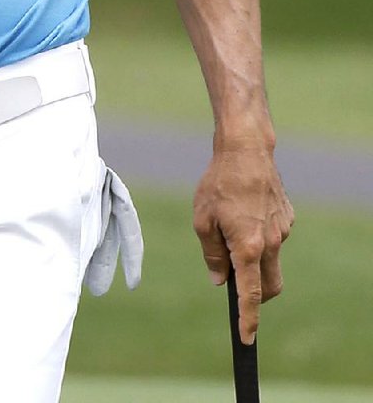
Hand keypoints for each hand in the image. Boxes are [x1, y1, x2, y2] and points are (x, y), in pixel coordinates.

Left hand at [193, 144, 293, 343]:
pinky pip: (273, 236)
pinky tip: (244, 209)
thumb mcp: (203, 220)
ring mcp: (282, 230)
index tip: (247, 339)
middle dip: (257, 295)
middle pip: (269, 286)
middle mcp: (271, 243)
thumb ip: (213, 255)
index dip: (248, 319)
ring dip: (254, 256)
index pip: (250, 295)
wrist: (245, 149)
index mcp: (248, 247)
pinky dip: (260, 235)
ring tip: (231, 223)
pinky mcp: (287, 216)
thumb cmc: (219, 183)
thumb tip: (221, 280)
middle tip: (236, 282)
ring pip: (270, 258)